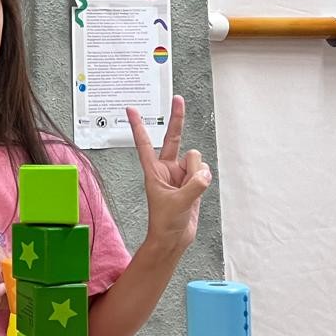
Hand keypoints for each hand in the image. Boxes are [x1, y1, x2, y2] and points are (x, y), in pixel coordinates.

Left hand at [126, 95, 211, 255]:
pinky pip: (204, 170)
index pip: (144, 143)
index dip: (138, 126)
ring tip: (188, 191)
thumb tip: (204, 172)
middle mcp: (167, 168)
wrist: (174, 238)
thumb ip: (193, 185)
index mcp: (153, 171)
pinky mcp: (193, 180)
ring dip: (196, 173)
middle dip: (177, 118)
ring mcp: (181, 173)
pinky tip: (196, 191)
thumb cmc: (165, 223)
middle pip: (173, 138)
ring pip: (195, 159)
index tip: (131, 109)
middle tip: (177, 98)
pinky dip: (204, 179)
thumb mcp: (177, 203)